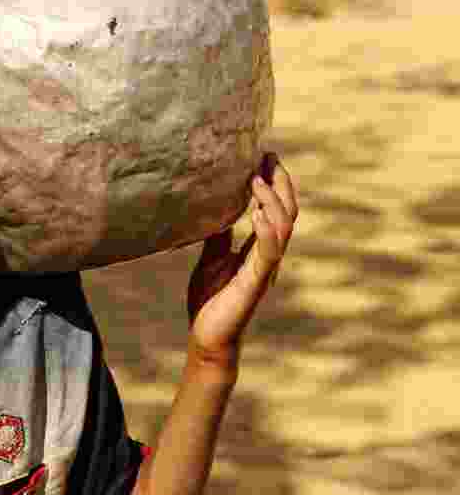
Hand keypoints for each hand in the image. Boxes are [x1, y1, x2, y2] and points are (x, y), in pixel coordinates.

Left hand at [186, 153, 297, 368]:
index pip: (276, 208)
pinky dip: (266, 231)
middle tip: (267, 157)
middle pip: (287, 212)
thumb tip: (214, 206)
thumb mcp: (212, 257)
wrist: (207, 338)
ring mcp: (265, 269)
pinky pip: (268, 254)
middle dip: (280, 183)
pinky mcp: (255, 284)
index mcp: (259, 248)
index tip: (265, 156)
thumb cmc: (210, 300)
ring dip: (271, 202)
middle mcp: (268, 256)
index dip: (274, 182)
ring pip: (283, 228)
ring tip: (256, 180)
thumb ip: (219, 234)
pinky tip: (256, 213)